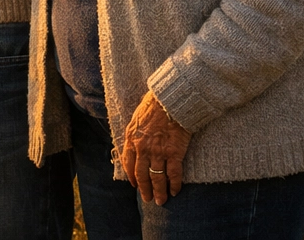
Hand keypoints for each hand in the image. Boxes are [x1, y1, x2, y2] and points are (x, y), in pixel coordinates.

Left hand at [120, 91, 191, 205]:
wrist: (170, 101)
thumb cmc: (154, 107)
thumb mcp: (136, 120)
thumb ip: (134, 135)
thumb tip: (134, 146)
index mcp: (132, 139)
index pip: (128, 163)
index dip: (132, 176)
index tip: (135, 185)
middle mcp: (143, 149)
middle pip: (142, 175)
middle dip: (145, 189)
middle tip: (148, 199)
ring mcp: (158, 152)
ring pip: (157, 178)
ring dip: (159, 191)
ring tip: (161, 201)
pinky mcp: (173, 153)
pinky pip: (173, 174)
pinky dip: (174, 185)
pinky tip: (175, 191)